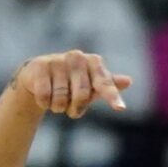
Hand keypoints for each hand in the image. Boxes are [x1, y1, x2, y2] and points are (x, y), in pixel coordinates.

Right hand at [12, 51, 130, 119]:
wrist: (40, 75)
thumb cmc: (73, 82)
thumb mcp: (93, 84)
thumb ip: (109, 85)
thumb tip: (128, 81)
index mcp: (94, 62)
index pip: (104, 83)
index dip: (112, 96)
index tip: (120, 108)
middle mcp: (77, 57)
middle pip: (81, 95)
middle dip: (76, 109)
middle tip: (72, 109)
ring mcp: (57, 60)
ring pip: (61, 99)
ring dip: (59, 107)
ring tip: (58, 100)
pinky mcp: (39, 66)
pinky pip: (45, 97)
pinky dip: (45, 103)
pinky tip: (45, 96)